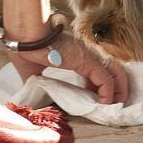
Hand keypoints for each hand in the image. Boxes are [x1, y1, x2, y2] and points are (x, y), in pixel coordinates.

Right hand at [8, 31, 129, 104]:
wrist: (23, 36)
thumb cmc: (26, 47)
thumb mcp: (33, 71)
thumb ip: (37, 83)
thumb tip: (31, 98)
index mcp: (77, 54)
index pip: (100, 69)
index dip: (102, 85)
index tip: (97, 99)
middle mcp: (88, 52)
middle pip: (115, 69)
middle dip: (118, 88)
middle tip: (113, 105)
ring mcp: (89, 55)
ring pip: (116, 73)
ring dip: (118, 91)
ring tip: (113, 106)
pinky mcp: (87, 60)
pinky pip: (105, 80)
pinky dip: (108, 93)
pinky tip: (102, 104)